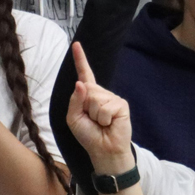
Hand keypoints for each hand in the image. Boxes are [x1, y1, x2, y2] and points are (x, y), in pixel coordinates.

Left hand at [67, 42, 132, 173]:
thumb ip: (75, 100)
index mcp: (88, 95)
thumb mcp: (73, 118)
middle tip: (93, 121)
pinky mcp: (121, 105)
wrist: (104, 150)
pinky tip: (109, 124)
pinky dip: (104, 118)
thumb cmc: (88, 136)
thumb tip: (81, 83)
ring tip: (102, 124)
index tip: (76, 44)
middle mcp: (101, 94)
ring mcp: (112, 98)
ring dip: (95, 115)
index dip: (80, 59)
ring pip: (96, 99)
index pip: (84, 74)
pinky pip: (106, 107)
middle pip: (87, 88)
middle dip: (86, 107)